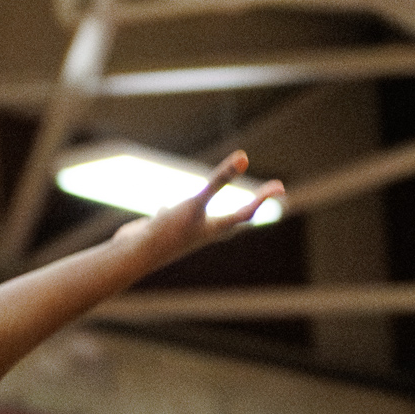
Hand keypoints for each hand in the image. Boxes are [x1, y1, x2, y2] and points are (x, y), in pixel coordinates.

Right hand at [112, 150, 284, 274]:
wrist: (134, 256)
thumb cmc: (168, 232)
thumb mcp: (195, 202)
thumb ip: (220, 180)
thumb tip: (244, 157)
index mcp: (214, 230)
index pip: (247, 213)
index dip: (263, 198)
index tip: (279, 187)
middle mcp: (202, 233)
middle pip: (231, 223)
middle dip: (246, 211)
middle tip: (260, 200)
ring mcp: (182, 233)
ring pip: (202, 222)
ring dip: (211, 214)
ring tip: (216, 207)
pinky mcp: (163, 230)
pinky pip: (173, 218)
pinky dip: (172, 209)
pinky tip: (163, 204)